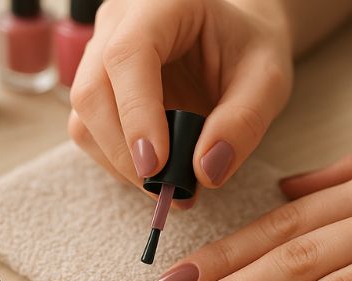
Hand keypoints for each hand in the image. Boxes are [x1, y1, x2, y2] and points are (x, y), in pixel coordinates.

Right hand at [68, 0, 293, 206]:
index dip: (136, 113)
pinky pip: (89, 130)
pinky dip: (117, 160)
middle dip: (124, 150)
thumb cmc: (247, 50)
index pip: (128, 56)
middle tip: (165, 190)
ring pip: (83, 116)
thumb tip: (206, 173)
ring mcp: (98, 54)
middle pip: (92, 90)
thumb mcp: (268, 80)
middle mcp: (117, 24)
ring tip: (167, 184)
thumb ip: (243, 122)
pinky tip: (153, 169)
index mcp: (160, 5)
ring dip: (118, 161)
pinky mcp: (95, 86)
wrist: (231, 39)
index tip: (155, 165)